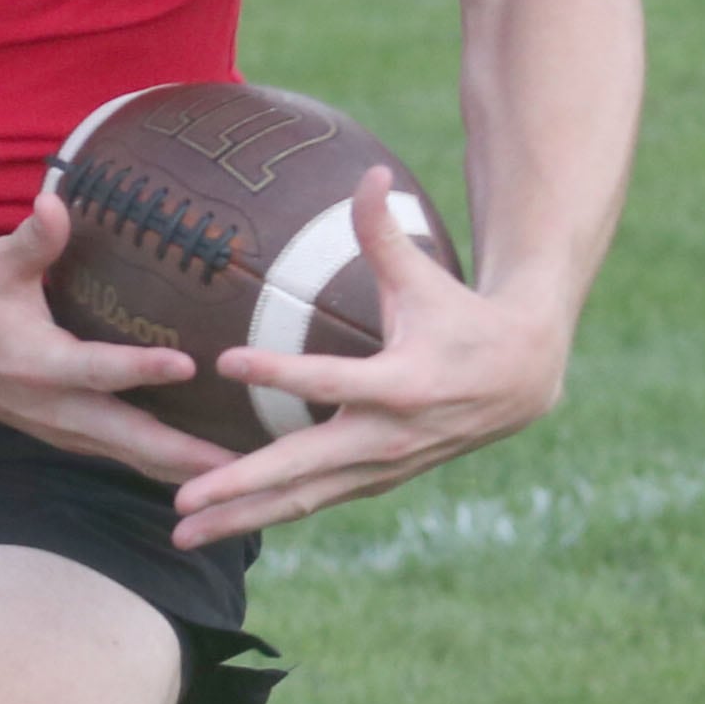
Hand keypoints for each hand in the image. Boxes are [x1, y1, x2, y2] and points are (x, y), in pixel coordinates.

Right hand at [0, 195, 235, 486]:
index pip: (97, 368)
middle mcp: (54, 407)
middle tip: (246, 464)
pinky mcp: (69, 436)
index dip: (141, 367)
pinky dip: (164, 467)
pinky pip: (124, 457)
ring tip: (246, 477)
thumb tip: (54, 201)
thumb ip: (30, 239)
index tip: (188, 363)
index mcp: (38, 363)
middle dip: (187, 455)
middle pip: (130, 438)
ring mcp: (63, 430)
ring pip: (132, 458)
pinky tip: (207, 467)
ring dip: (185, 469)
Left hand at [170, 169, 570, 547]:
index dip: (279, 372)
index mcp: (401, 384)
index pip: (330, 379)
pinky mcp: (377, 479)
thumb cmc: (461, 317)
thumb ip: (384, 231)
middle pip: (304, 468)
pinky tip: (220, 523)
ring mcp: (382, 466)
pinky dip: (269, 514)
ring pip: (304, 500)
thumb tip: (370, 170)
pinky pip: (316, 500)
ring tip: (181, 533)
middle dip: (240, 486)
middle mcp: (389, 436)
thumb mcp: (426, 277)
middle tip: (181, 500)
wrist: (523, 379)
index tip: (226, 361)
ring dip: (242, 517)